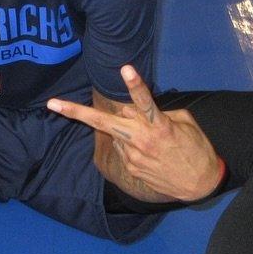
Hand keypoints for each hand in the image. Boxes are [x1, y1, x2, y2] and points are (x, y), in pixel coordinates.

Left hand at [46, 65, 222, 201]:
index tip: (125, 68)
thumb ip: (159, 113)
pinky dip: (132, 145)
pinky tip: (151, 153)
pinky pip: (124, 149)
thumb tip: (135, 111)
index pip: (145, 101)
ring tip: (153, 142)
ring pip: (117, 134)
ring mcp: (133, 156)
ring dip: (125, 131)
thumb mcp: (184, 123)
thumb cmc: (196, 148)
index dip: (134, 85)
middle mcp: (141, 140)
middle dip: (75, 113)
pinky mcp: (131, 169)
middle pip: (103, 122)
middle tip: (52, 103)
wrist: (199, 184)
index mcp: (159, 125)